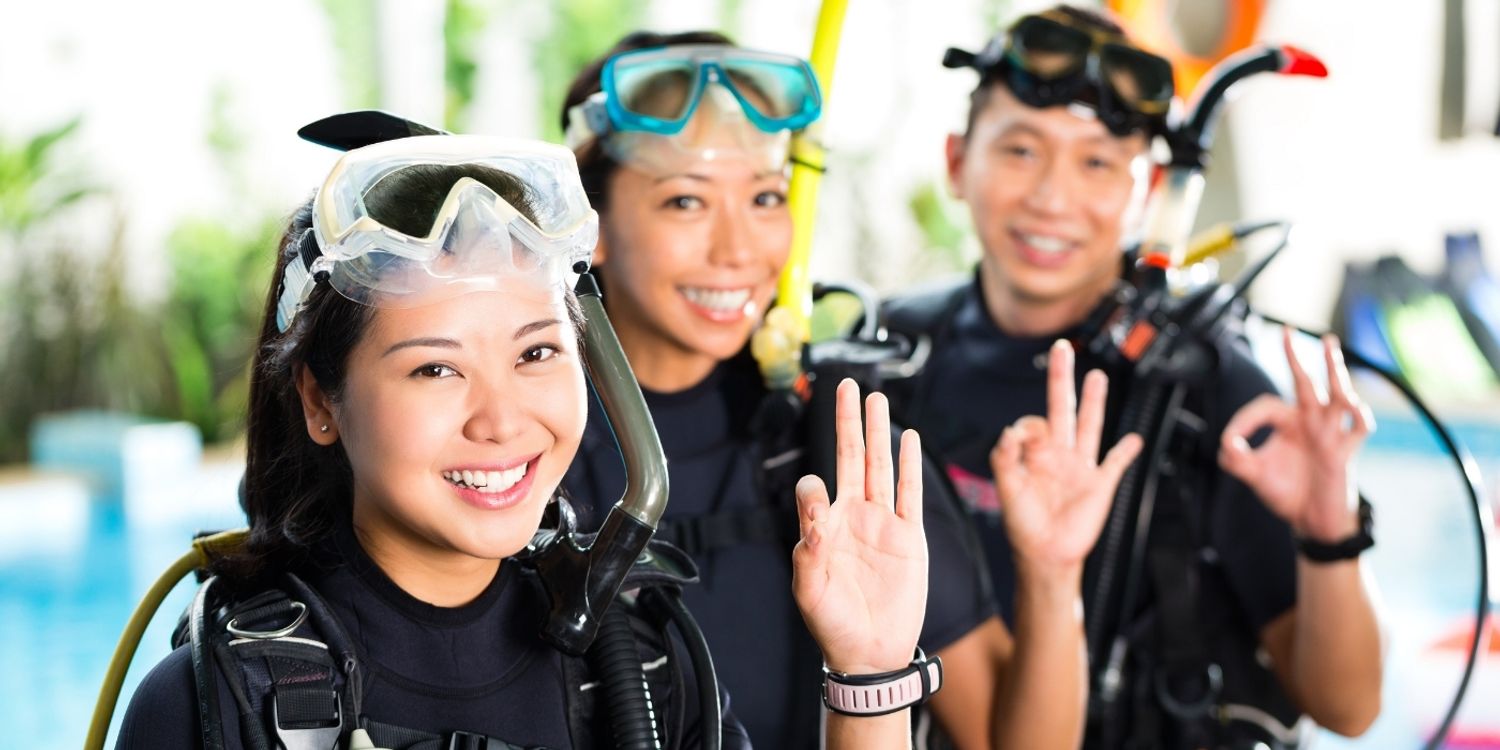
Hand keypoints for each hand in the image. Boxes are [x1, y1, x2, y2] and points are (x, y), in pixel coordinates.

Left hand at [793, 379, 926, 674]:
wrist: (871, 654)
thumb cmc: (833, 625)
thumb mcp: (810, 589)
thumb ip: (811, 545)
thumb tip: (814, 500)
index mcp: (824, 526)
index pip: (817, 487)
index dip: (815, 486)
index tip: (818, 497)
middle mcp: (853, 517)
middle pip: (851, 458)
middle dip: (848, 422)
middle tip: (846, 386)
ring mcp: (883, 523)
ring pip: (880, 466)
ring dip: (878, 432)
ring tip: (876, 399)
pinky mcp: (909, 537)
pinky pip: (910, 493)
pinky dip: (909, 466)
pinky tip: (908, 439)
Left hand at [991, 340, 1142, 576]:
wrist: (1045, 554)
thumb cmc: (1023, 523)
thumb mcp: (1006, 488)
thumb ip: (1004, 458)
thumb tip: (1010, 432)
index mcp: (1035, 454)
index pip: (1034, 423)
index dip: (1027, 426)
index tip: (1020, 440)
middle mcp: (1059, 454)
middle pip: (1063, 408)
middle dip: (1062, 379)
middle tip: (1062, 349)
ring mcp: (1081, 467)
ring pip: (1090, 426)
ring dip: (1094, 401)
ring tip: (1096, 376)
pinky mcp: (1101, 484)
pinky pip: (1116, 464)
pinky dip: (1126, 452)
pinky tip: (1134, 439)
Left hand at [1219, 328, 1373, 541]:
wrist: (1311, 522)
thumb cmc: (1288, 493)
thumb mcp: (1255, 476)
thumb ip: (1236, 461)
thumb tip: (1226, 445)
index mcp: (1288, 423)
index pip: (1266, 405)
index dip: (1245, 419)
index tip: (1233, 444)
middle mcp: (1310, 422)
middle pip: (1305, 382)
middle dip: (1295, 357)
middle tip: (1286, 330)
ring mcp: (1330, 434)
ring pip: (1336, 395)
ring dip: (1333, 370)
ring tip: (1330, 346)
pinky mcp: (1345, 452)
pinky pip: (1358, 428)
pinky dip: (1359, 415)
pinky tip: (1352, 403)